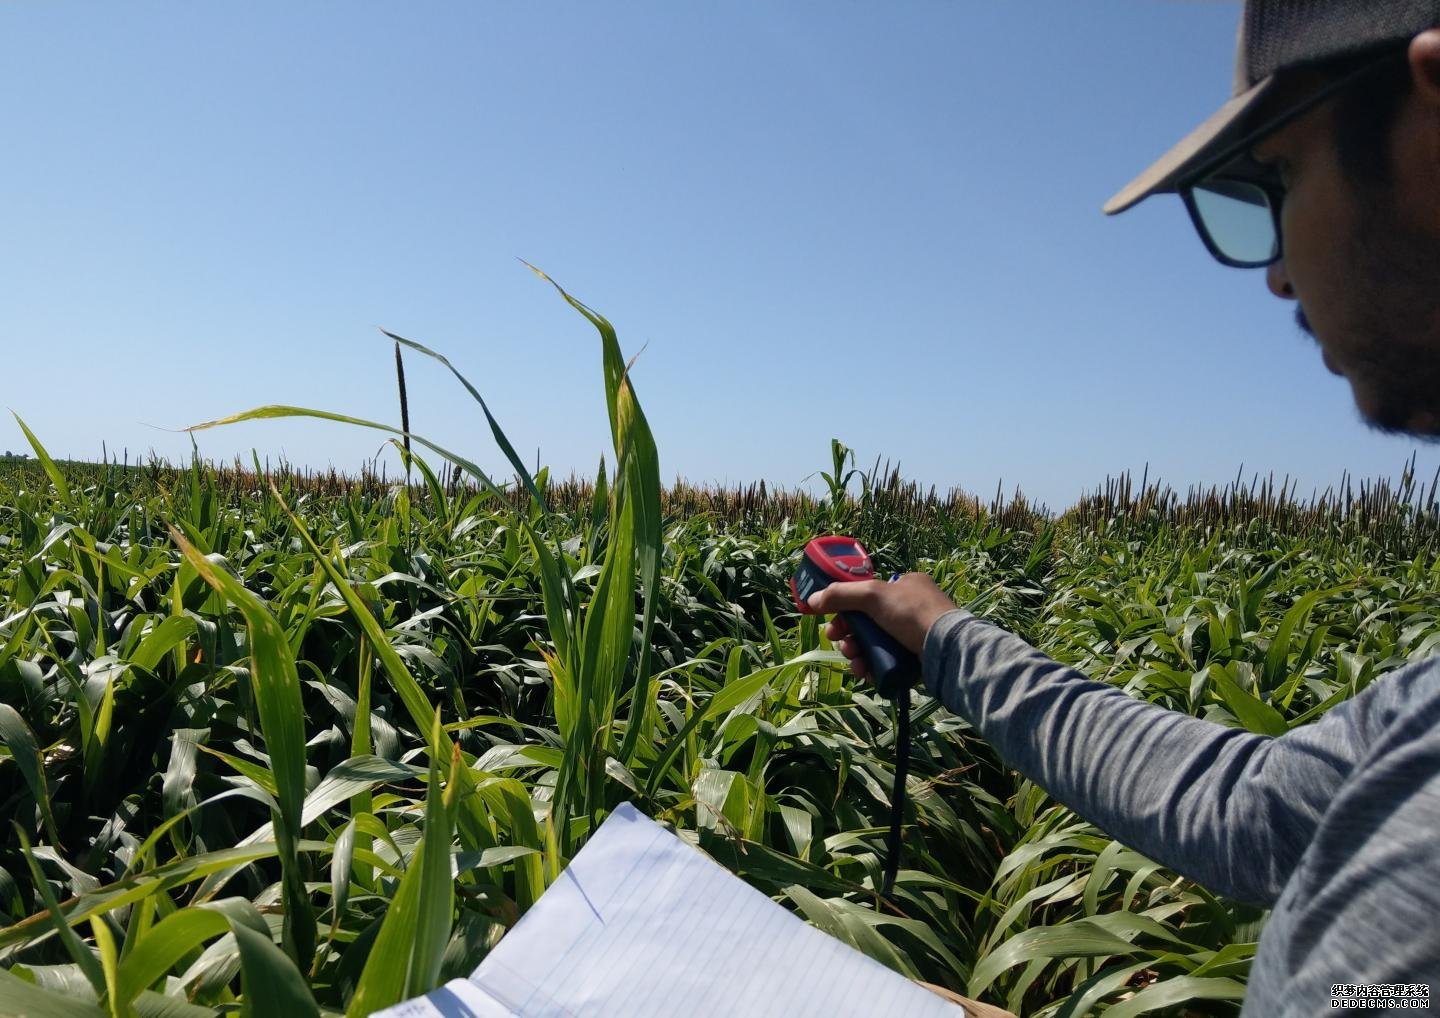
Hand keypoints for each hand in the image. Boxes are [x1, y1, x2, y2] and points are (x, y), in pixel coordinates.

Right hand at [806, 572, 956, 680]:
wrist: (946, 648)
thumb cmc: (912, 613)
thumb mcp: (872, 595)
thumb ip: (840, 595)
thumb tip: (811, 601)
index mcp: (905, 586)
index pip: (867, 596)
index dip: (847, 609)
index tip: (834, 623)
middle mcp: (910, 608)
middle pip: (867, 622)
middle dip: (849, 636)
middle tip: (841, 644)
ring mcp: (913, 635)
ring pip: (874, 644)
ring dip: (857, 653)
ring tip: (854, 661)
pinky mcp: (915, 659)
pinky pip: (886, 661)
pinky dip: (871, 666)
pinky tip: (865, 672)